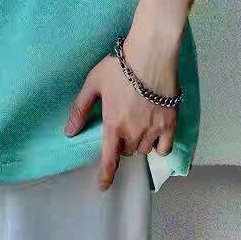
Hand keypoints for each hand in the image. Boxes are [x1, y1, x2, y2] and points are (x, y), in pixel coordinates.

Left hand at [63, 26, 180, 190]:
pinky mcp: (171, 123)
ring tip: (137, 123)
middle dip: (121, 143)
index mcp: (113, 124)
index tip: (103, 186)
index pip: (109, 159)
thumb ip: (81, 108)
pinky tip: (155, 134)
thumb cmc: (119, 66)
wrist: (150, 54)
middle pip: (126, 150)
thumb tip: (69, 131)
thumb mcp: (93, 83)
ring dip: (138, 142)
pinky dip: (158, 145)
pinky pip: (164, 148)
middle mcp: (134, 131)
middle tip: (121, 125)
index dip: (106, 175)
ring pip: (144, 149)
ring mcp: (154, 129)